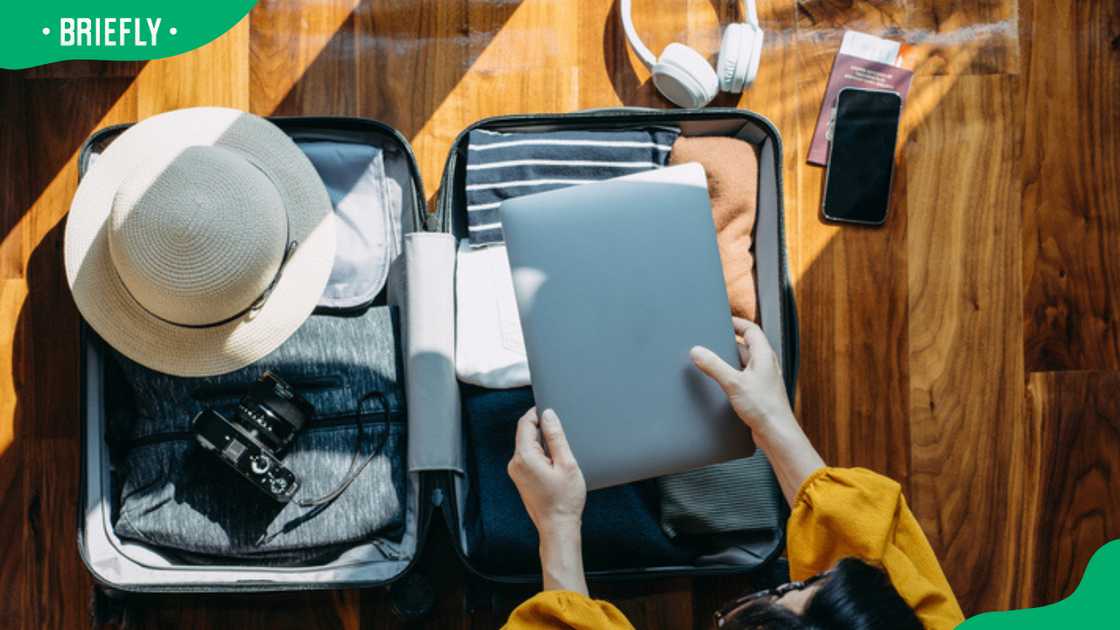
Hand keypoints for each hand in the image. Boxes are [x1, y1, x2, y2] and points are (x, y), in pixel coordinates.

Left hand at [508, 408, 588, 593]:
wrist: (558, 527)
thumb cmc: (565, 500)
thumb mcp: (566, 463)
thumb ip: (556, 436)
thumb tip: (548, 414)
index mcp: (524, 457)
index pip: (525, 423)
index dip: (538, 413)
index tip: (552, 411)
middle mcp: (515, 463)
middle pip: (525, 433)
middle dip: (543, 429)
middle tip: (563, 436)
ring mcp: (516, 472)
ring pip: (528, 445)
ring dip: (543, 443)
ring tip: (561, 456)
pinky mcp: (520, 478)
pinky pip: (529, 457)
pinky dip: (541, 454)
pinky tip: (555, 465)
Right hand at [689, 317, 795, 438]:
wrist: (777, 434)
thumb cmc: (764, 407)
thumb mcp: (734, 383)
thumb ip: (714, 366)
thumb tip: (697, 351)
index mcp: (764, 355)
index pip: (751, 329)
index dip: (737, 323)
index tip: (722, 320)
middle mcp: (766, 365)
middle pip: (747, 345)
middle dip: (729, 342)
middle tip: (711, 340)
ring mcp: (764, 379)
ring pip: (744, 363)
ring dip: (730, 360)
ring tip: (712, 361)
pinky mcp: (759, 393)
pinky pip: (744, 377)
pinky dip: (732, 375)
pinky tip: (721, 383)